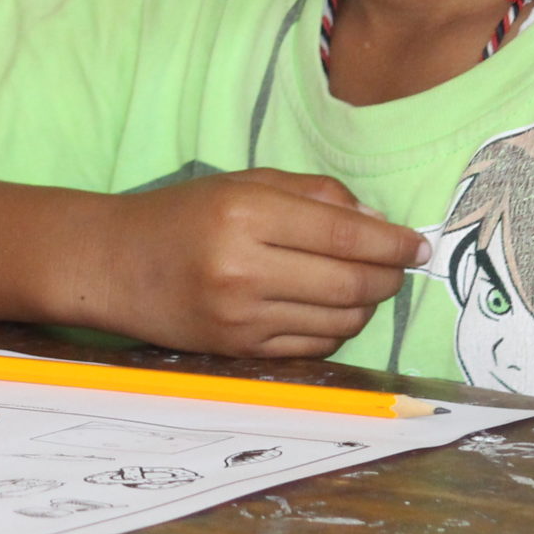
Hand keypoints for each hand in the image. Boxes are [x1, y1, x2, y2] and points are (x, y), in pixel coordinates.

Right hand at [87, 168, 422, 357]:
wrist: (114, 264)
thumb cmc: (182, 215)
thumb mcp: (243, 184)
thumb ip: (313, 194)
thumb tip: (380, 222)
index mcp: (245, 213)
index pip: (344, 233)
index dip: (392, 241)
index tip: (419, 244)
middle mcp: (243, 268)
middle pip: (350, 282)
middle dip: (388, 277)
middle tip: (396, 267)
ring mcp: (241, 316)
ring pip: (339, 320)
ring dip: (366, 305)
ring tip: (361, 285)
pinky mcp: (239, 349)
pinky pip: (314, 346)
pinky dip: (335, 329)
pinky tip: (328, 309)